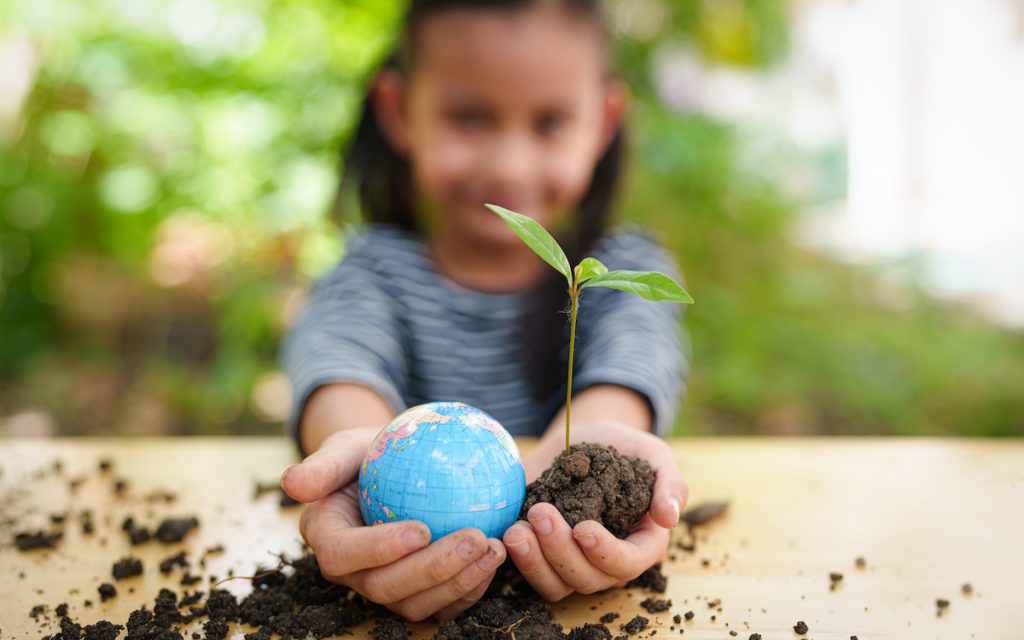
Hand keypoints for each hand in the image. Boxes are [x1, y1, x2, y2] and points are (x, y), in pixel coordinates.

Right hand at [281, 428, 506, 620]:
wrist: (396, 470)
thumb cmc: (371, 451)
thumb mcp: (346, 445)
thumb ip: (323, 464)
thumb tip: (292, 483)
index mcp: (328, 538)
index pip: (344, 554)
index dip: (379, 549)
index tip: (421, 529)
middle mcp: (353, 573)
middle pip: (385, 588)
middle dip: (432, 570)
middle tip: (474, 538)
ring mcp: (386, 587)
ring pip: (417, 604)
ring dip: (458, 582)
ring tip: (494, 549)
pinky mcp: (418, 593)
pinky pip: (443, 603)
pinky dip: (471, 589)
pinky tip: (498, 559)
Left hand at [502, 420, 686, 600]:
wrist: (581, 437)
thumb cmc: (623, 447)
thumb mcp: (652, 454)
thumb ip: (670, 483)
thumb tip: (669, 518)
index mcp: (641, 542)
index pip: (629, 563)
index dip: (606, 552)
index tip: (583, 528)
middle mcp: (606, 560)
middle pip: (588, 578)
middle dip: (562, 551)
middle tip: (540, 512)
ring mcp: (573, 561)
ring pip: (557, 584)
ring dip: (535, 562)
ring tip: (517, 531)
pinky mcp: (543, 555)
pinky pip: (532, 573)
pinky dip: (519, 560)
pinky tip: (508, 532)